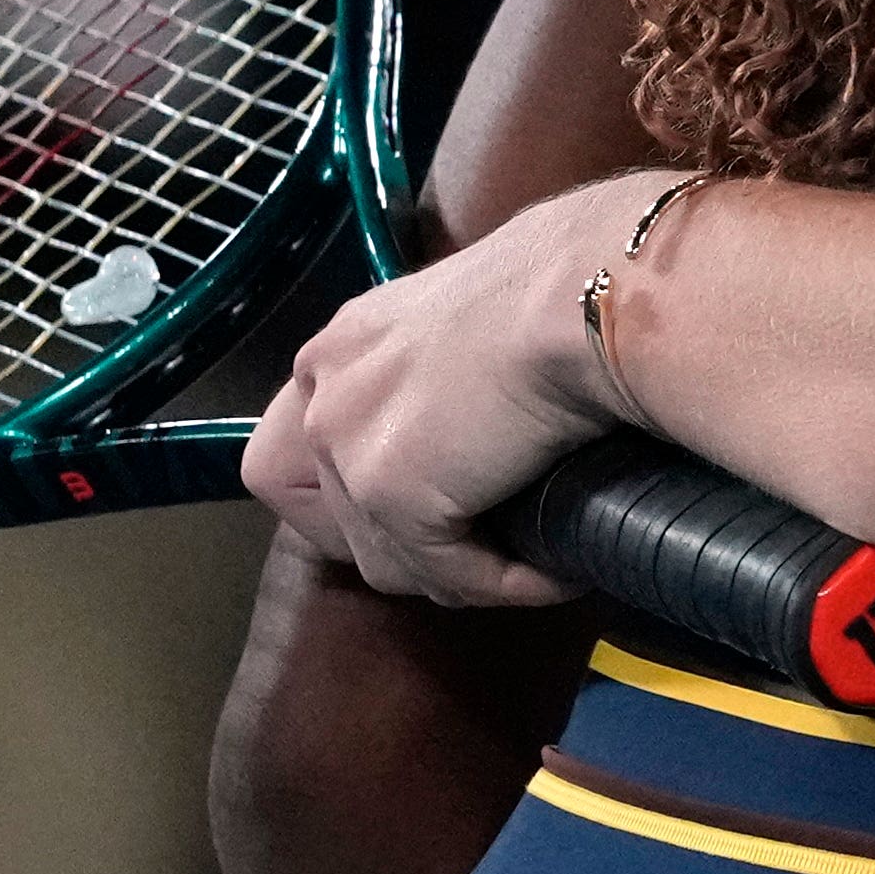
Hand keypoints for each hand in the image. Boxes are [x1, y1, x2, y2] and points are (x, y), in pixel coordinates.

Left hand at [244, 190, 635, 605]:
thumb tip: (478, 427)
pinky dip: (505, 584)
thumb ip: (439, 376)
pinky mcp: (390, 494)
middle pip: (323, 519)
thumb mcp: (471, 325)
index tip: (412, 513)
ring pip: (385, 562)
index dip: (343, 502)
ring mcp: (347, 444)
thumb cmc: (561, 289)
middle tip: (473, 547)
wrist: (583, 296)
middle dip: (395, 546)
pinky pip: (448, 573)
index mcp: (341, 347)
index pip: (291, 455)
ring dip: (458, 573)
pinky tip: (557, 572)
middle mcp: (324, 390)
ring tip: (526, 562)